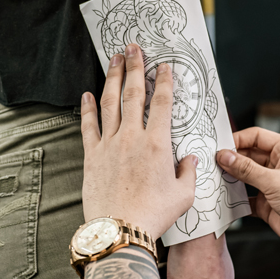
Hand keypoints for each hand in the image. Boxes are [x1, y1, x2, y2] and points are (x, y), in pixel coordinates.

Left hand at [80, 43, 198, 238]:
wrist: (120, 230)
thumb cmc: (154, 216)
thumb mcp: (183, 196)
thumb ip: (188, 173)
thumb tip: (191, 160)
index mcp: (158, 145)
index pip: (162, 104)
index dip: (164, 81)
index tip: (163, 66)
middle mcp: (132, 138)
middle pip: (134, 94)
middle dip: (134, 67)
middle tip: (134, 48)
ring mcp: (109, 145)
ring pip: (110, 103)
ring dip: (112, 78)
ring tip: (114, 59)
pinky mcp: (91, 157)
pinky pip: (88, 126)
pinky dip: (88, 108)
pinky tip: (88, 94)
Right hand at [216, 128, 279, 258]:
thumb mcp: (275, 181)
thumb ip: (247, 169)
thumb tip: (226, 156)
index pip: (257, 136)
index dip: (237, 140)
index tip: (220, 147)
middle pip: (249, 156)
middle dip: (231, 161)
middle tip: (213, 165)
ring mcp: (274, 184)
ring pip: (246, 177)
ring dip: (233, 179)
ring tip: (216, 181)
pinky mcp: (268, 203)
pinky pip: (247, 197)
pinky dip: (237, 199)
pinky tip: (227, 199)